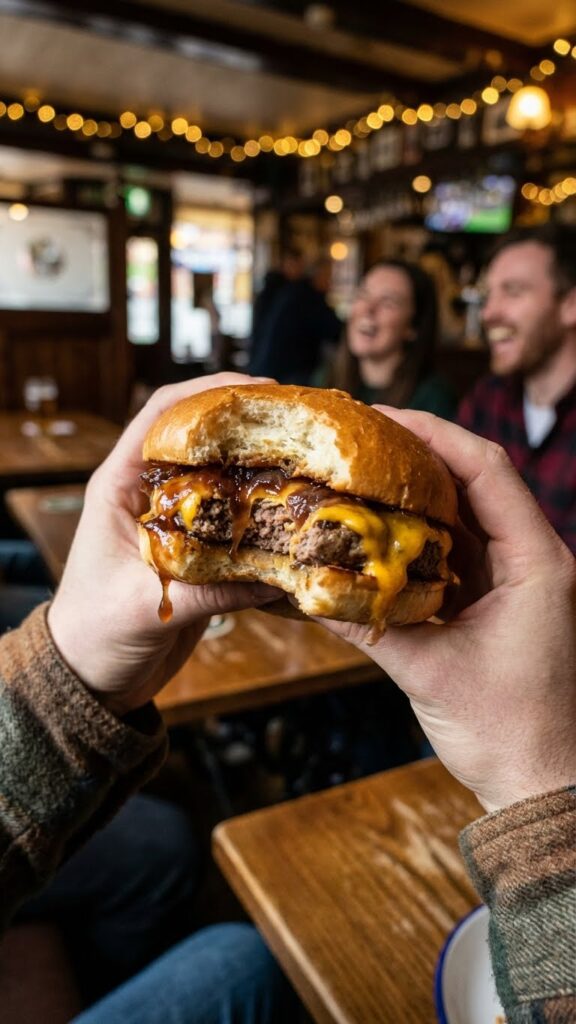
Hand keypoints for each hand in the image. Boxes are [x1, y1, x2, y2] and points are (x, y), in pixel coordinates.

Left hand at [48, 373, 280, 715]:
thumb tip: (277, 575)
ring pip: (224, 478)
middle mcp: (148, 494)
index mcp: (120, 486)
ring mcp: (175, 522)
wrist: (93, 676)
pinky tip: (300, 519)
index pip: (161, 415)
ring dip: (262, 469)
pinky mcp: (196, 552)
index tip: (261, 390)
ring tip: (311, 463)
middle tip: (303, 424)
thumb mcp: (146, 606)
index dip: (209, 393)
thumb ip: (208, 587)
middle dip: (250, 425)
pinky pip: (235, 522)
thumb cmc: (95, 633)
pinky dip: (266, 517)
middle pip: (202, 438)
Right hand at [321, 410, 575, 811]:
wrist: (540, 784)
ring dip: (417, 491)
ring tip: (362, 472)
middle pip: (476, 481)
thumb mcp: (430, 672)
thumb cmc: (507, 732)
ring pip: (464, 513)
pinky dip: (419, 534)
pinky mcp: (497, 600)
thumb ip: (371, 625)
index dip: (434, 435)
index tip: (382, 417)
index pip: (488, 471)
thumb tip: (308, 590)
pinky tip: (378, 528)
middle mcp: (533, 559)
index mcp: (537, 563)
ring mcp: (516, 579)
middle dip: (418, 454)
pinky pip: (456, 549)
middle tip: (359, 438)